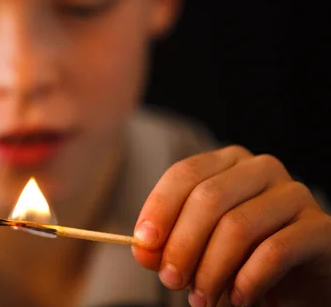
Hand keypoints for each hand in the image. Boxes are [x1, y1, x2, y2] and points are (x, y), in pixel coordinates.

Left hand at [132, 145, 330, 305]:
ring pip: (238, 226)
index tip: (143, 243)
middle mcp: (260, 169)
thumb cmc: (240, 256)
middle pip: (208, 198)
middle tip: (171, 281)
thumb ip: (167, 245)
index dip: (159, 208)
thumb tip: (143, 248)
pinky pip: (276, 250)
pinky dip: (248, 279)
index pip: (184, 174)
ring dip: (212, 269)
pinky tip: (237, 298)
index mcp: (226, 163)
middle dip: (183, 245)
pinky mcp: (319, 228)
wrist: (299, 279)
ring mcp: (293, 195)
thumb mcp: (197, 248)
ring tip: (201, 298)